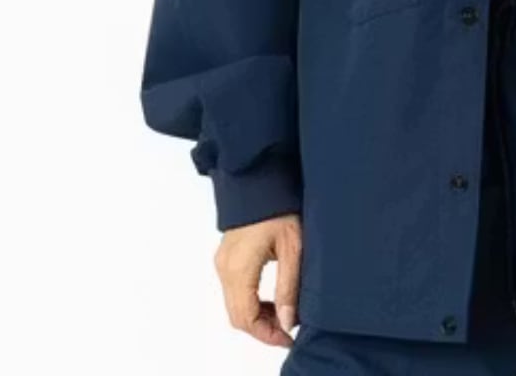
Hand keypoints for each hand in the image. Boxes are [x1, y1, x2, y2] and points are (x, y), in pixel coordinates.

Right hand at [213, 212, 302, 346]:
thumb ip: (288, 287)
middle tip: (289, 330)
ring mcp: (223, 262)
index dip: (267, 334)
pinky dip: (251, 302)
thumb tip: (286, 322)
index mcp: (238, 268)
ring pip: (235, 305)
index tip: (288, 338)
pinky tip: (272, 299)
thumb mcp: (292, 247)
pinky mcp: (226, 257)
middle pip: (238, 315)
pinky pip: (234, 291)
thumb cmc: (279, 206)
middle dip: (263, 328)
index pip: (246, 318)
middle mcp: (225, 268)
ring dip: (257, 316)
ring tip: (284, 314)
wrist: (260, 177)